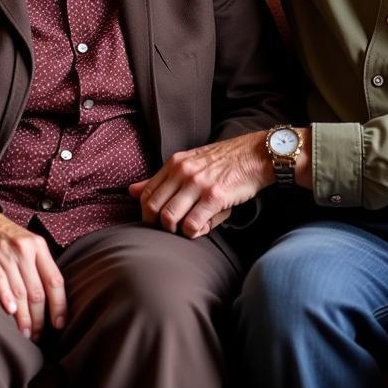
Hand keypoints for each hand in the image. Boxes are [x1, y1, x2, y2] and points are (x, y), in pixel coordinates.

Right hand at [0, 195, 64, 339]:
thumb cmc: (3, 234)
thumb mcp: (26, 242)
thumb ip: (38, 264)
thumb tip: (50, 296)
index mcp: (39, 246)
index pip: (55, 280)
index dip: (59, 305)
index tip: (59, 324)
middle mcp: (25, 250)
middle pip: (38, 291)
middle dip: (39, 318)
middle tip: (37, 335)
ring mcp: (5, 253)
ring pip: (20, 291)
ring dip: (23, 317)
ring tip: (24, 334)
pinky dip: (5, 297)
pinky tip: (10, 312)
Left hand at [128, 131, 274, 238]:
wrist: (256, 155)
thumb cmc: (224, 162)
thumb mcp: (190, 163)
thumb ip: (161, 178)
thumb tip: (131, 190)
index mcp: (175, 162)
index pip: (146, 193)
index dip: (147, 213)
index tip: (158, 221)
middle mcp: (183, 171)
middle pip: (153, 208)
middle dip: (158, 225)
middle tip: (173, 229)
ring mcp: (198, 184)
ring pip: (169, 218)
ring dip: (176, 230)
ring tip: (189, 227)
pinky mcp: (214, 197)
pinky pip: (192, 225)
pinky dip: (194, 233)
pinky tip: (203, 227)